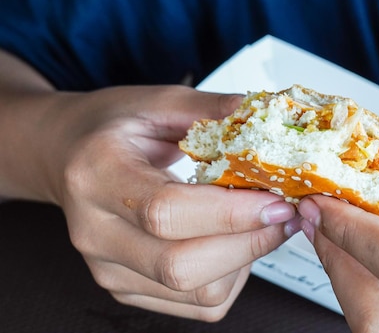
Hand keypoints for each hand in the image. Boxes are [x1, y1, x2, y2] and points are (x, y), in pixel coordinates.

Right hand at [40, 86, 296, 320]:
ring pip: (197, 292)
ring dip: (246, 260)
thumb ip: (212, 108)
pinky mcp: (126, 288)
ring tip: (260, 224)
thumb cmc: (110, 127)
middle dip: (250, 243)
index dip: (230, 213)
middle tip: (284, 213)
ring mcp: (108, 268)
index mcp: (98, 174)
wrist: (67, 154)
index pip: (165, 211)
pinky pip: (197, 304)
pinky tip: (234, 243)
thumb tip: (266, 114)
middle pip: (182, 265)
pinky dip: (231, 277)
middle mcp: (95, 232)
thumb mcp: (158, 101)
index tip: (277, 201)